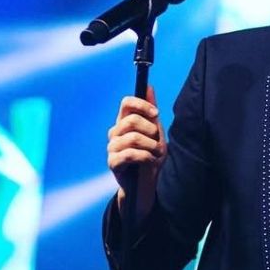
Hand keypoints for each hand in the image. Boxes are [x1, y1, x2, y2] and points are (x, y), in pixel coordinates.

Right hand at [107, 85, 165, 221]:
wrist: (148, 182)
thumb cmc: (151, 155)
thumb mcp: (156, 131)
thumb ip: (151, 110)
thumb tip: (148, 86)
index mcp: (124, 122)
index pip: (126, 103)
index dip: (141, 105)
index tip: (156, 114)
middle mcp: (115, 132)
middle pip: (131, 121)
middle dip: (150, 131)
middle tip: (157, 141)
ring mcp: (112, 147)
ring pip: (133, 138)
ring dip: (151, 146)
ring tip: (155, 154)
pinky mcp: (113, 162)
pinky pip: (131, 154)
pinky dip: (146, 157)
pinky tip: (149, 161)